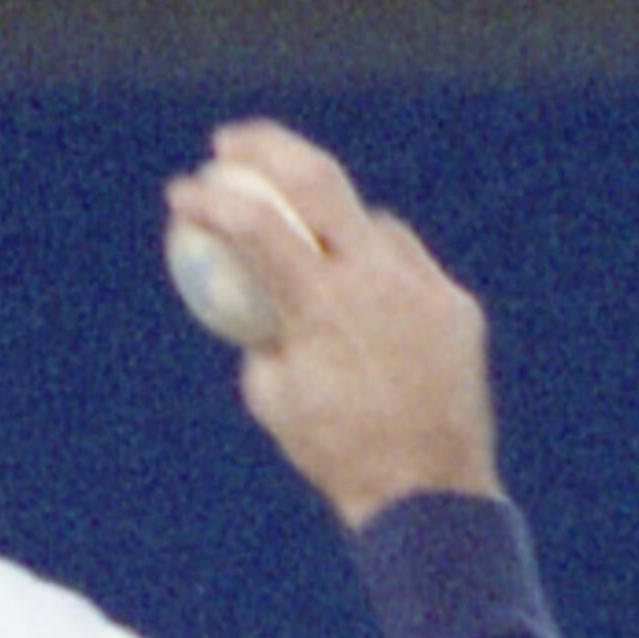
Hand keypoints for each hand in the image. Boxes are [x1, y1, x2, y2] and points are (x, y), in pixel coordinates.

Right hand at [161, 122, 501, 528]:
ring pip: (371, 224)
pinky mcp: (455, 305)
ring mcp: (422, 286)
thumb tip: (256, 302)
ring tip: (307, 248)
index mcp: (320, 305)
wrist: (426, 493)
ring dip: (332, 225)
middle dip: (264, 147)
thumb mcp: (271, 397)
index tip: (182, 193)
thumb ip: (262, 335)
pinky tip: (365, 298)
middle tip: (230, 145)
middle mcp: (375, 279)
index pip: (254, 225)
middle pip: (316, 178)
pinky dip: (378, 272)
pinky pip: (408, 268)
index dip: (210, 200)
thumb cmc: (335, 454)